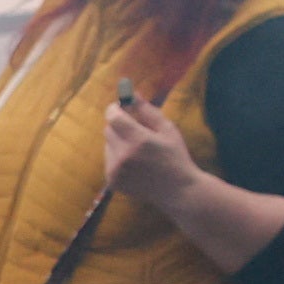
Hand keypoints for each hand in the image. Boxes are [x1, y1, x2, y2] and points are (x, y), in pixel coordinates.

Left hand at [104, 87, 200, 210]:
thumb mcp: (167, 129)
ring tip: (137, 149)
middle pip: (108, 130)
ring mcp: (115, 170)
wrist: (176, 189)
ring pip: (107, 145)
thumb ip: (148, 111)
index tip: (120, 105)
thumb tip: (133, 94)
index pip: (114, 117)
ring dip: (118, 141)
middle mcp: (123, 155)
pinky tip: (135, 162)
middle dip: (118, 125)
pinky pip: (108, 160)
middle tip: (134, 128)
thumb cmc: (176, 155)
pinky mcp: (112, 181)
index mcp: (138, 140)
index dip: (114, 108)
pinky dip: (117, 156)